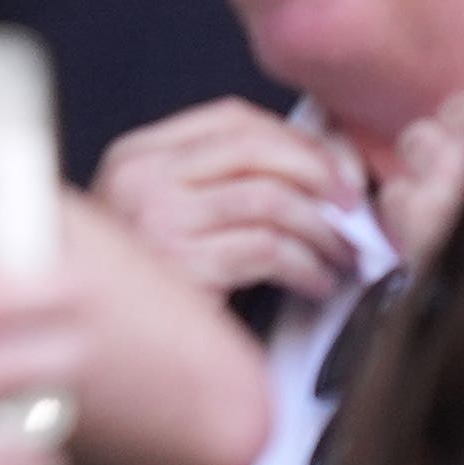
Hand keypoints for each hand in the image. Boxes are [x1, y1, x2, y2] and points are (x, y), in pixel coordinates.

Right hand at [91, 98, 364, 302]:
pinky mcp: (183, 266)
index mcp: (137, 155)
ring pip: (270, 200)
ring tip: (341, 255)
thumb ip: (220, 183)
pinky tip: (316, 283)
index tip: (336, 168)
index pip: (230, 118)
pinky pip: (269, 251)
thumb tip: (320, 163)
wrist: (109, 346)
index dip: (296, 139)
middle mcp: (142, 177)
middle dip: (320, 174)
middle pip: (254, 148)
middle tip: (354, 206)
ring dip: (323, 229)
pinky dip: (308, 266)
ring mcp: (157, 219)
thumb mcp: (167, 215)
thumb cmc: (147, 289)